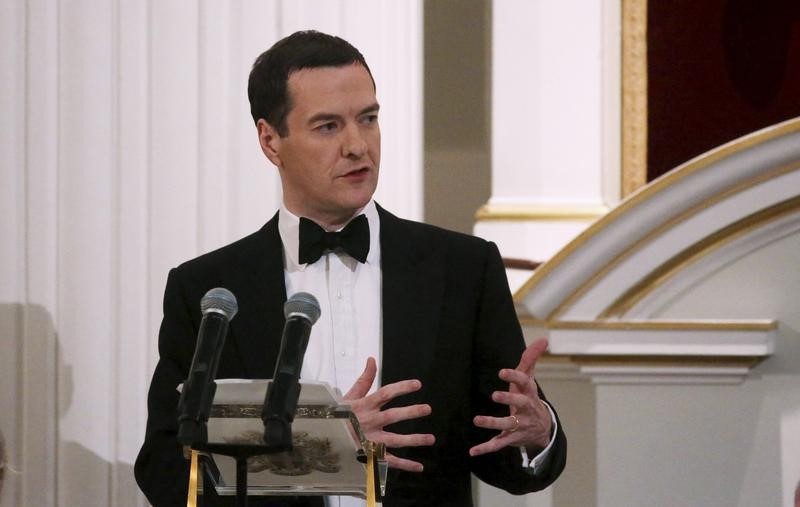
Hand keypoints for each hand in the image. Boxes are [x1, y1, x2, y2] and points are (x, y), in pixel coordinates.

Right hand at [343, 357, 435, 471]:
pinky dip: (404, 465)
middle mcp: (369, 422)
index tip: (417, 384)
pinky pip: (389, 461)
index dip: (401, 388)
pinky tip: (419, 466)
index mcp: (364, 406)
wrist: (324, 438)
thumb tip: (372, 359)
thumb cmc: (338, 415)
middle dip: (411, 412)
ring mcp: (370, 440)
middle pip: (392, 416)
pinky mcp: (371, 455)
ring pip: (394, 440)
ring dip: (413, 440)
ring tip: (430, 439)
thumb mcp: (350, 396)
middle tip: (427, 409)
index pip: (385, 394)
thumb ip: (364, 379)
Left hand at [469, 338, 551, 456]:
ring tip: (477, 420)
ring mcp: (518, 425)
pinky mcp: (510, 438)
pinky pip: (498, 444)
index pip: (525, 382)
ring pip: (506, 425)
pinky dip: (486, 448)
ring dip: (492, 422)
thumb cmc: (529, 397)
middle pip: (520, 403)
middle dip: (509, 399)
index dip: (514, 377)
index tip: (502, 371)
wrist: (542, 428)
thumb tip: (543, 339)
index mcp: (529, 392)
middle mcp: (526, 409)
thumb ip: (531, 358)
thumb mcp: (529, 378)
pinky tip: (472, 451)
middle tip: (494, 395)